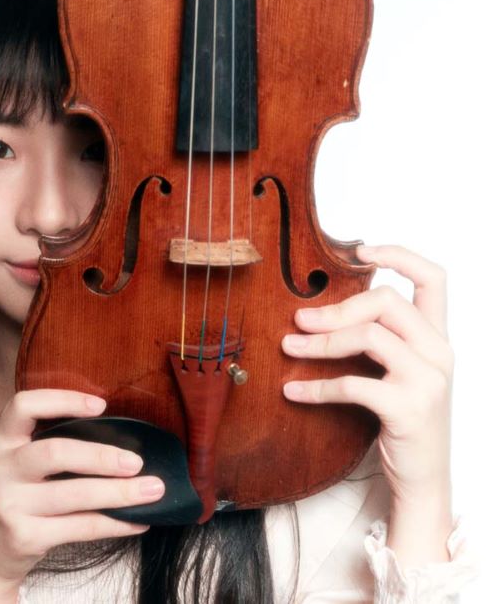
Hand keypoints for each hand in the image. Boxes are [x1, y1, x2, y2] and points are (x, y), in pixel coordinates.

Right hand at [0, 389, 159, 590]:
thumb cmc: (14, 497)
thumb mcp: (17, 462)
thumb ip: (48, 442)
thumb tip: (118, 433)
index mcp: (0, 440)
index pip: (23, 405)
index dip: (63, 400)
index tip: (101, 406)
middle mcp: (0, 468)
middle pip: (55, 452)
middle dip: (102, 456)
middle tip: (137, 462)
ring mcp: (9, 504)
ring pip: (74, 494)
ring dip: (119, 492)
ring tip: (152, 490)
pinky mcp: (25, 536)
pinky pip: (80, 527)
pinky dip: (115, 524)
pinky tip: (138, 521)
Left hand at [279, 244, 452, 504]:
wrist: (422, 481)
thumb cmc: (401, 421)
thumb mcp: (396, 373)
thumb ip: (376, 340)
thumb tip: (318, 313)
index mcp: (437, 338)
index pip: (434, 279)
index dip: (400, 255)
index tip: (360, 248)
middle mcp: (440, 353)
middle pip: (387, 302)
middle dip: (336, 308)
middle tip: (299, 321)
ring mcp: (428, 381)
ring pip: (370, 336)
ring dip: (321, 342)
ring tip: (289, 348)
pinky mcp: (409, 409)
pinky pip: (355, 385)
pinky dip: (318, 386)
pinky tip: (293, 390)